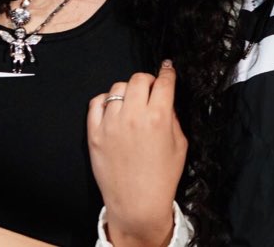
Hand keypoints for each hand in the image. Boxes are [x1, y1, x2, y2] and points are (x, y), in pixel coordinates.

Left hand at [88, 61, 186, 246]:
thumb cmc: (161, 177)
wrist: (137, 203)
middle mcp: (133, 116)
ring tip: (132, 103)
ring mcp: (111, 124)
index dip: (168, 72)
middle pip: (139, 79)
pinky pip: (96, 103)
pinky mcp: (94, 134)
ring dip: (128, 91)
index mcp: (158, 117)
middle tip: (151, 89)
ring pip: (117, 88)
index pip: (163, 82)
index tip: (168, 69)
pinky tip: (114, 109)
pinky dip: (105, 101)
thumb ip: (173, 117)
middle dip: (148, 80)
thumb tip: (166, 101)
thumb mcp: (180, 144)